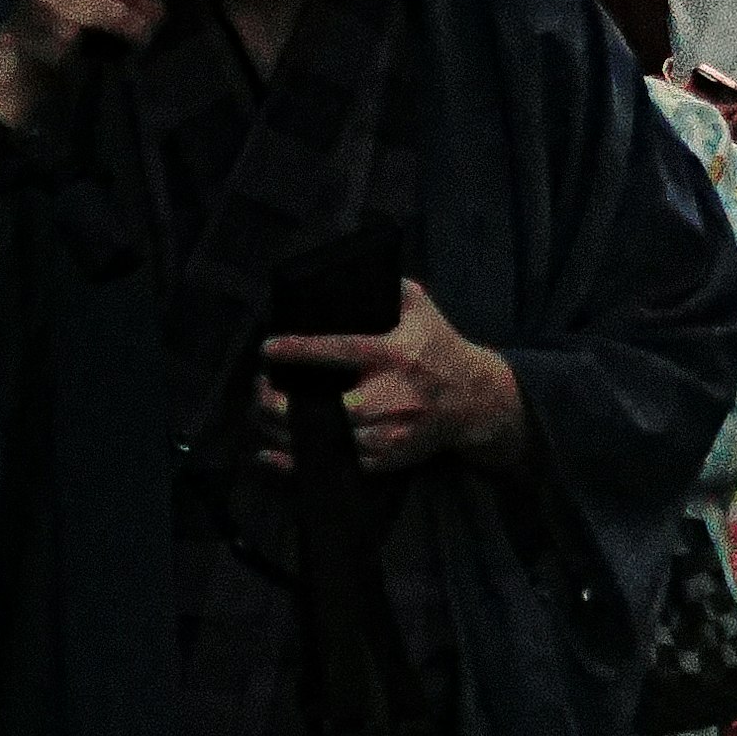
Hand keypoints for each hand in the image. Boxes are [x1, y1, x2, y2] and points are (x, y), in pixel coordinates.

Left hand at [258, 276, 526, 475]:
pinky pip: (338, 463)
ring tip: (262, 415)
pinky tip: (274, 450)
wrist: (475, 400)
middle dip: (285, 405)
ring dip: (288, 432)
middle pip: (330, 409)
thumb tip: (360, 272)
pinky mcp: (389, 457)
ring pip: (331, 440)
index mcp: (395, 355)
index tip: (268, 348)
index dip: (301, 350)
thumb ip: (393, 289)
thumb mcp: (423, 310)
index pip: (342, 350)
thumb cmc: (440, 348)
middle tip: (261, 390)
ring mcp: (392, 431)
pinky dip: (303, 461)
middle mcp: (394, 395)